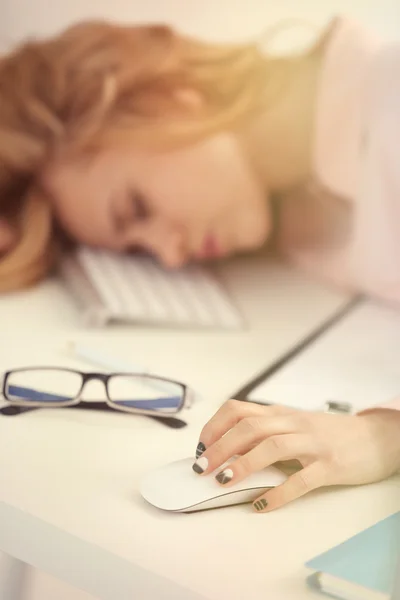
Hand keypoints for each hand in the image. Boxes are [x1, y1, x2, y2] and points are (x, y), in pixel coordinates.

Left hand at [192, 400, 399, 511]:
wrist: (376, 436)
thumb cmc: (330, 434)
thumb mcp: (295, 425)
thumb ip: (267, 433)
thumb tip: (228, 451)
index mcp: (281, 413)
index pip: (239, 410)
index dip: (214, 427)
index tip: (200, 447)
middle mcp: (294, 423)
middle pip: (250, 427)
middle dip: (220, 446)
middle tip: (202, 468)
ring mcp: (313, 443)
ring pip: (272, 447)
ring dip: (243, 463)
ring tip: (224, 481)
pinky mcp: (331, 465)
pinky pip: (301, 479)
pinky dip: (278, 493)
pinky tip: (261, 505)